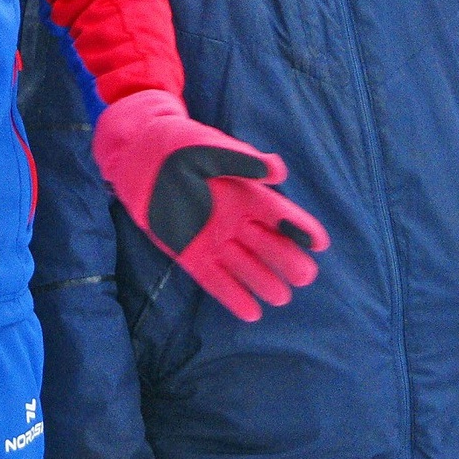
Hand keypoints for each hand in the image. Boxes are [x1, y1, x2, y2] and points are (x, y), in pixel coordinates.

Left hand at [90, 89, 329, 321]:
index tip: (320, 243)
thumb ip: (242, 162)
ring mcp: (213, 239)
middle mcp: (235, 220)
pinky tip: (251, 313)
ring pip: (244, 266)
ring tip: (282, 298)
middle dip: (287, 260)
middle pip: (267, 244)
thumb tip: (278, 171)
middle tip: (305, 276)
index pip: (279, 213)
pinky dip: (232, 296)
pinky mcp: (190, 255)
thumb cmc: (179, 146)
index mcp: (245, 192)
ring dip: (263, 281)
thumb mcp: (210, 148)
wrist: (139, 158)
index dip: (300, 227)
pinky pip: (215, 279)